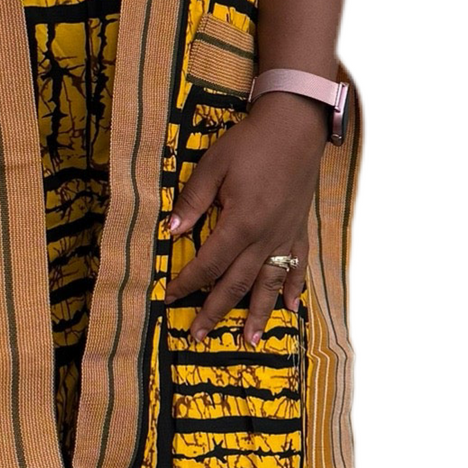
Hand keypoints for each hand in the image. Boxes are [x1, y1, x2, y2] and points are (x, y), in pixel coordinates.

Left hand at [160, 92, 327, 344]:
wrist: (295, 127)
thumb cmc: (250, 143)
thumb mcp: (212, 166)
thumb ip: (192, 202)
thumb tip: (171, 231)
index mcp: (240, 223)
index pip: (207, 263)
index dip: (186, 283)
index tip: (169, 298)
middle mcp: (264, 238)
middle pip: (236, 283)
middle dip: (215, 311)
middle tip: (198, 337)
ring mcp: (285, 237)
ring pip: (269, 284)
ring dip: (259, 314)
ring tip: (250, 341)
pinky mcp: (299, 230)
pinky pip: (297, 266)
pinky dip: (293, 288)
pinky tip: (291, 308)